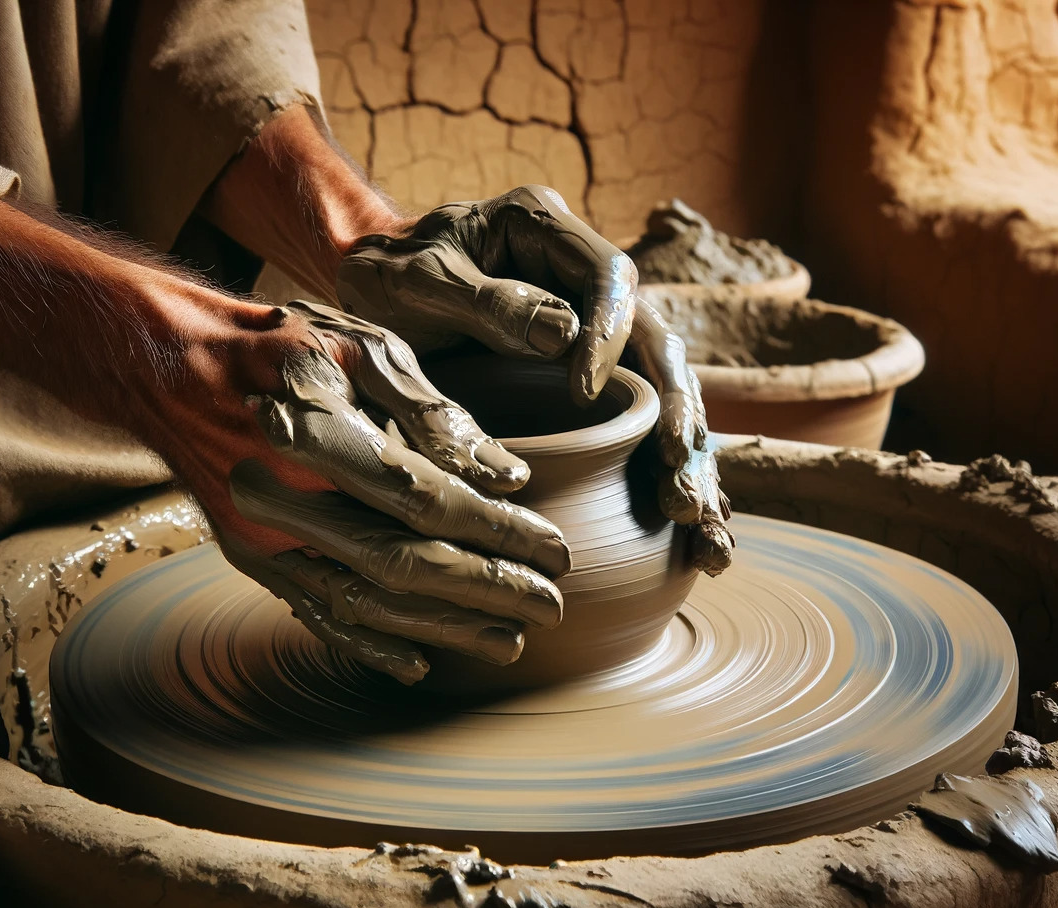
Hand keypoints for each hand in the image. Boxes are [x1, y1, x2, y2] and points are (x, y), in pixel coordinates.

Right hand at [159, 301, 571, 683]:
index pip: (428, 500)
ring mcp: (262, 539)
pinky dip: (372, 645)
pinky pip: (318, 615)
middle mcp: (283, 499)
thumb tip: (504, 476)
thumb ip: (432, 412)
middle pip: (404, 564)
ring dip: (443, 629)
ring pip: (366, 602)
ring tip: (509, 642)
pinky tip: (421, 662)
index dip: (497, 532)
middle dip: (486, 591)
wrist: (168, 367)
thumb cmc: (282, 346)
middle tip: (550, 607)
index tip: (555, 550)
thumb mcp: (361, 346)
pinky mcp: (251, 560)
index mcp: (317, 435)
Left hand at [335, 190, 732, 573]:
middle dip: (677, 412)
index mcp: (545, 227)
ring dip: (686, 455)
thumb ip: (483, 302)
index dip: (609, 334)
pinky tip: (695, 530)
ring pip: (660, 390)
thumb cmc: (381, 281)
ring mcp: (593, 328)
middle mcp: (582, 276)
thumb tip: (566, 335)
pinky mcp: (590, 379)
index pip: (608, 275)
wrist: (361, 295)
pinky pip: (640, 424)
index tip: (583, 393)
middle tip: (677, 478)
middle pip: (656, 341)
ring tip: (696, 518)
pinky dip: (666, 473)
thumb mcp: (415, 283)